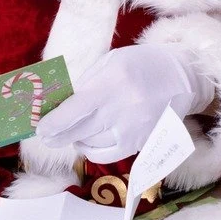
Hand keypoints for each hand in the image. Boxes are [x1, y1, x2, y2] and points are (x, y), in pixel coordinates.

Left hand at [34, 44, 209, 164]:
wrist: (180, 78)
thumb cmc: (139, 66)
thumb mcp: (110, 63)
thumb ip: (85, 85)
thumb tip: (59, 107)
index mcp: (113, 83)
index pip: (76, 109)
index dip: (55, 122)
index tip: (40, 129)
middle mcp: (124, 109)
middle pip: (81, 131)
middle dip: (58, 136)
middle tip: (47, 137)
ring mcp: (135, 129)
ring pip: (93, 145)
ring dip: (78, 140)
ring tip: (76, 132)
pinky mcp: (142, 143)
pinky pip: (109, 156)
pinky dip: (94, 151)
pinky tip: (90, 142)